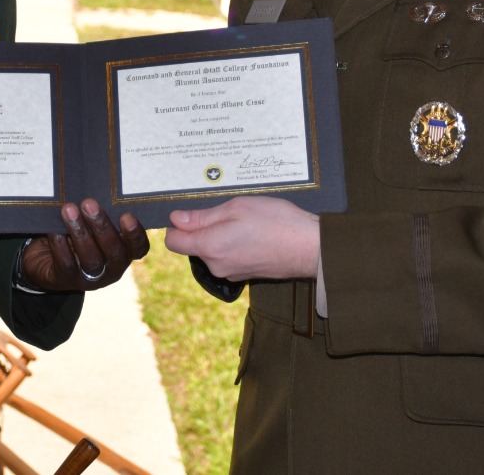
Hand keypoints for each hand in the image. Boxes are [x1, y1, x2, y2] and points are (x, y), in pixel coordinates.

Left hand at [17, 198, 148, 291]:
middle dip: (101, 226)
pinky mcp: (65, 280)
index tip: (126, 215)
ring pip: (91, 259)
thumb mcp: (91, 224)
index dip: (135, 234)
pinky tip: (55, 230)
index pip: (139, 248)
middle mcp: (111, 269)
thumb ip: (100, 212)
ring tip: (68, 210)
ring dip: (80, 232)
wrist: (44, 258)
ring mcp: (89, 278)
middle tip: (88, 203)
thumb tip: (98, 181)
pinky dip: (60, 245)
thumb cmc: (76, 233)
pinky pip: (66, 264)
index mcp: (123, 253)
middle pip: (114, 252)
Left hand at [164, 195, 318, 281]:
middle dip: (203, 228)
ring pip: (212, 251)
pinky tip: (253, 233)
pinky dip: (234, 245)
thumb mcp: (236, 208)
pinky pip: (228, 257)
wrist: (309, 247)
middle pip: (194, 246)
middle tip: (228, 211)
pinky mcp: (244, 275)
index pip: (173, 242)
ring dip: (220, 235)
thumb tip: (176, 218)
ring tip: (245, 221)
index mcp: (210, 247)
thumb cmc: (275, 222)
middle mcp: (216, 265)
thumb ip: (203, 217)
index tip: (190, 213)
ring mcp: (231, 272)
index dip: (176, 225)